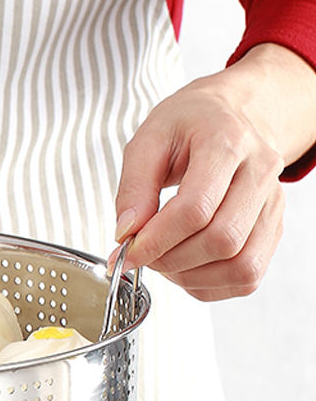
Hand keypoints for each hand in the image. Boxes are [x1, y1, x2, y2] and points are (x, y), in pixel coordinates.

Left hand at [114, 43, 315, 301]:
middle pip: (222, 239)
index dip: (156, 241)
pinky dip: (210, 285)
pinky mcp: (272, 228)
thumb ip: (133, 187)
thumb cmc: (188, 126)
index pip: (196, 208)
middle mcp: (260, 171)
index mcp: (227, 141)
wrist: (231, 115)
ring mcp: (272, 202)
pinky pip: (248, 276)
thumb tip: (127, 233)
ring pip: (241, 264)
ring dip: (191, 276)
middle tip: (144, 255)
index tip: (127, 253)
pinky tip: (186, 267)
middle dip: (171, 260)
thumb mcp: (149, 139)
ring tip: (164, 260)